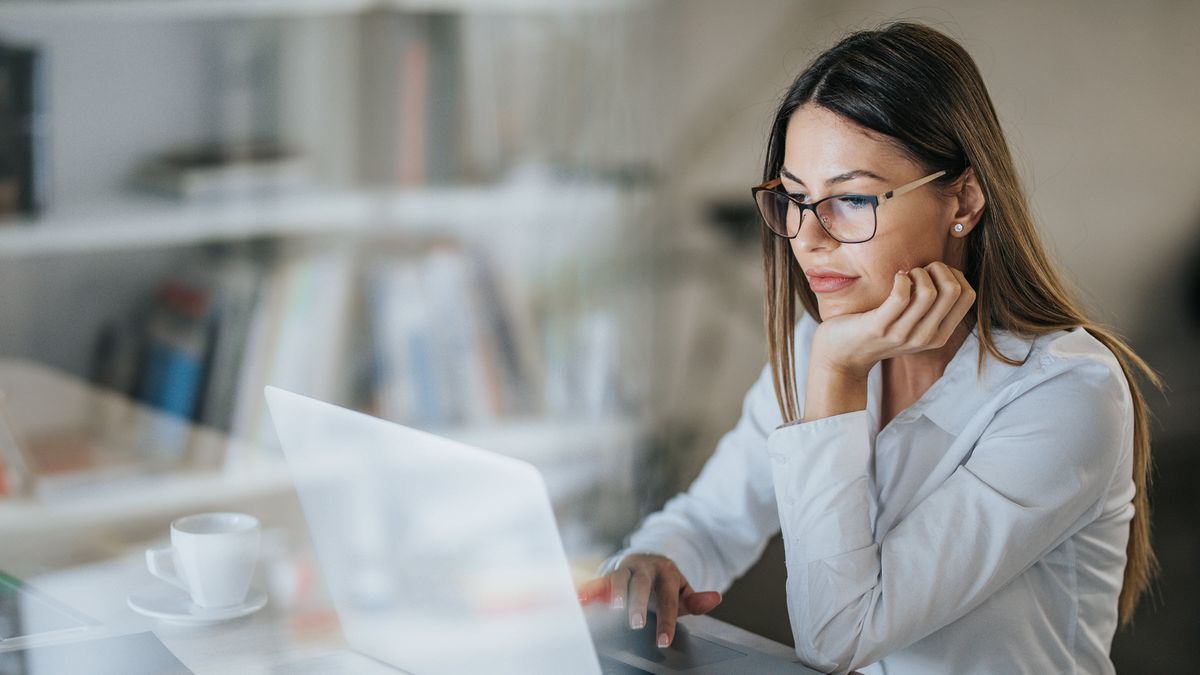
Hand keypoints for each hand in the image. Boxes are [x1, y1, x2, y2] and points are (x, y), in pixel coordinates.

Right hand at [576, 553, 722, 647]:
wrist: (645, 560)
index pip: (667, 598)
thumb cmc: (664, 583)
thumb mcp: (682, 591)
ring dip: (615, 592)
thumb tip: (715, 598)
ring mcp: (625, 568)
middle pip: (641, 584)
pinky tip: (580, 598)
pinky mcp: (608, 572)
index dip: (666, 620)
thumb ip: (696, 599)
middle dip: (638, 603)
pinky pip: (597, 580)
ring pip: (619, 577)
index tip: (664, 641)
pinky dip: (588, 589)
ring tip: (614, 609)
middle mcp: (644, 567)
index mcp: (666, 572)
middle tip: (636, 623)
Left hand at [811, 261, 976, 378]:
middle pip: (953, 290)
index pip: (968, 296)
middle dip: (939, 269)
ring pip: (930, 292)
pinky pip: (901, 296)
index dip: (955, 274)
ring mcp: (903, 334)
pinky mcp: (880, 328)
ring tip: (905, 275)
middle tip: (918, 271)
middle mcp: (926, 337)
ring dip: (918, 273)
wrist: (841, 356)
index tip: (934, 273)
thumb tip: (947, 272)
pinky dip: (900, 280)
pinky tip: (895, 279)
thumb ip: (932, 307)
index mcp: (939, 335)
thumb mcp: (913, 324)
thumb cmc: (878, 330)